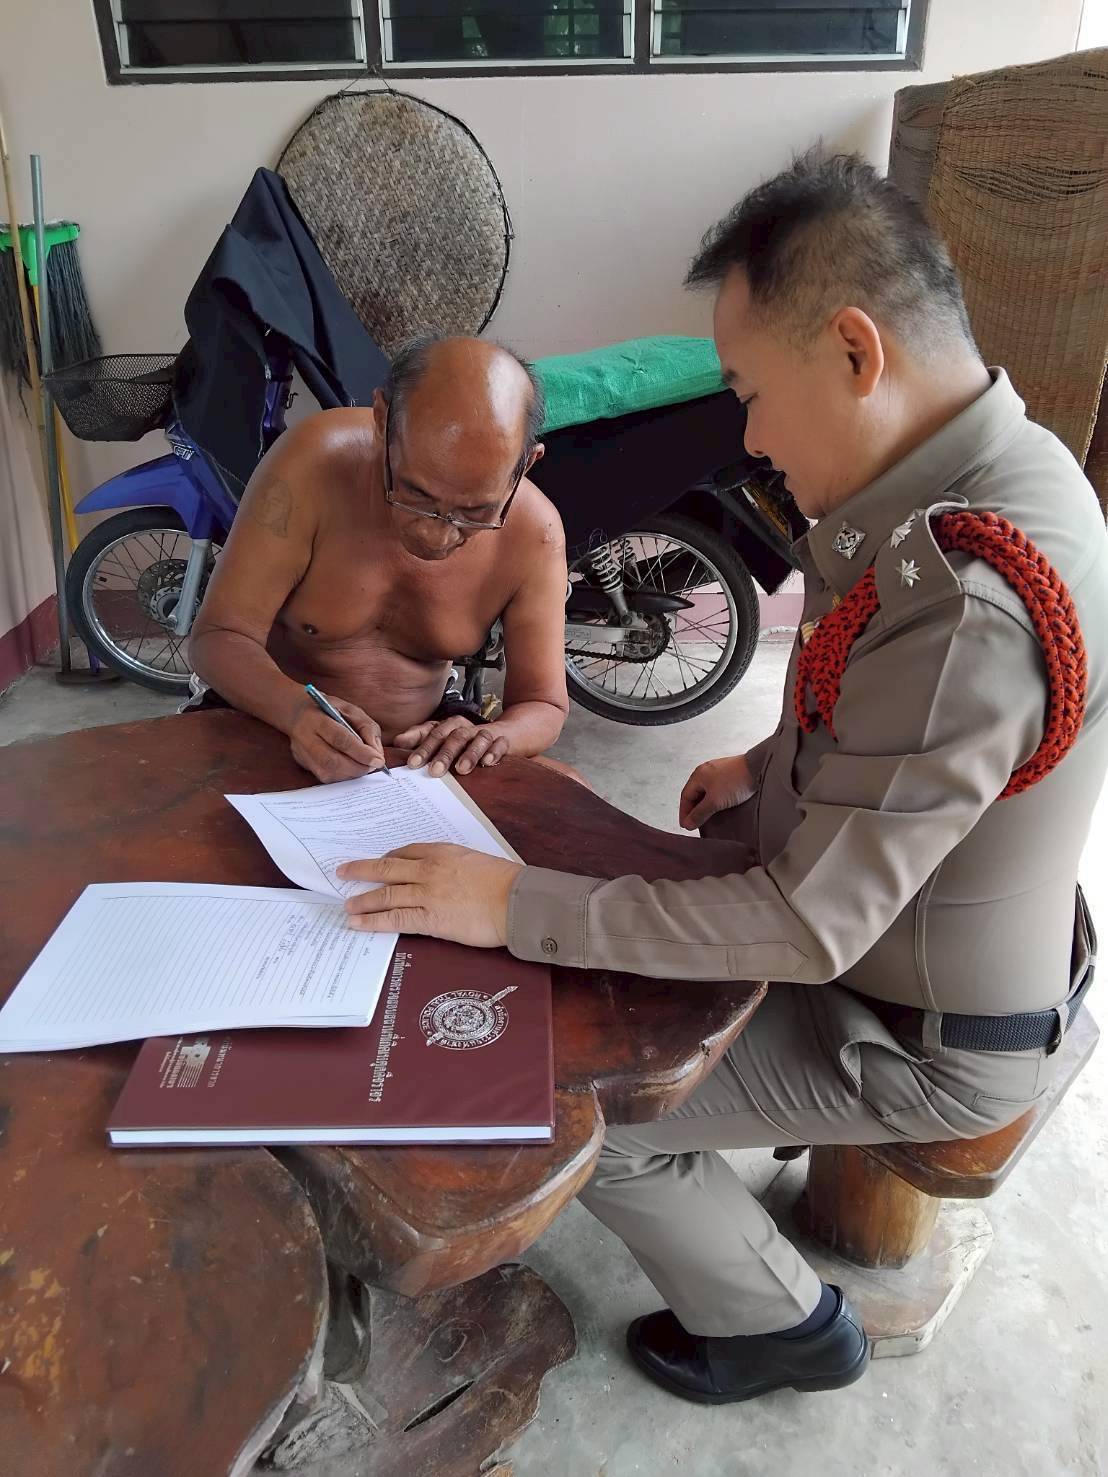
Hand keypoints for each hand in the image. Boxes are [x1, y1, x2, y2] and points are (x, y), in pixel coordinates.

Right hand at [288, 693, 385, 782]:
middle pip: (332, 761)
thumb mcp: (351, 710)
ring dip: (351, 774)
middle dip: (358, 767)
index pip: (340, 739)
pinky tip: (351, 769)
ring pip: (327, 773)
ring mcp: (301, 753)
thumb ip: (366, 728)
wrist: (298, 713)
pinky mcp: (303, 764)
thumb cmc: (329, 710)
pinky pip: (325, 777)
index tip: (378, 760)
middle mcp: (305, 738)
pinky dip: (342, 777)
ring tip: (364, 766)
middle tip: (373, 766)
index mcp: (317, 718)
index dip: (361, 753)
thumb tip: (376, 753)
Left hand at [337, 844, 522, 946]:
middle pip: (387, 868)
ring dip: (363, 899)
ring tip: (347, 905)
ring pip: (385, 894)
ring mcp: (426, 894)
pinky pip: (394, 918)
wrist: (515, 900)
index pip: (406, 851)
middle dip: (362, 870)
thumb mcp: (475, 861)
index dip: (387, 858)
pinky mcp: (429, 919)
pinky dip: (373, 920)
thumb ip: (454, 866)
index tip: (377, 863)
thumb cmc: (505, 882)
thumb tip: (445, 877)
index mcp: (442, 852)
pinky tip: (359, 923)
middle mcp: (428, 869)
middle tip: (343, 872)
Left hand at [393, 716, 510, 776]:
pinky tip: (487, 763)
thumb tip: (397, 742)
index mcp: (450, 726)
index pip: (433, 733)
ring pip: (478, 739)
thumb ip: (421, 739)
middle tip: (434, 771)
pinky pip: (500, 744)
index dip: (423, 747)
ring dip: (470, 753)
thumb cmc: (469, 740)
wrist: (507, 733)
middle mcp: (467, 727)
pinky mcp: (504, 741)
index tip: (412, 764)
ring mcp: (486, 734)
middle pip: (454, 737)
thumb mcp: (444, 738)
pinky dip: (494, 752)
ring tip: (461, 769)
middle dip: (444, 754)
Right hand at [679, 754, 755, 830]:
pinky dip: (715, 799)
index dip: (684, 812)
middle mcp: (706, 771)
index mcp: (698, 775)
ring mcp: (718, 771)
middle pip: (695, 793)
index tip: (686, 825)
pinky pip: (717, 789)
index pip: (685, 796)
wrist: (759, 768)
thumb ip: (699, 813)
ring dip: (704, 804)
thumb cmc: (735, 782)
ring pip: (706, 791)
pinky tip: (720, 806)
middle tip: (695, 823)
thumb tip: (688, 824)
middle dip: (693, 809)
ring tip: (707, 817)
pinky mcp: (730, 773)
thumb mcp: (714, 801)